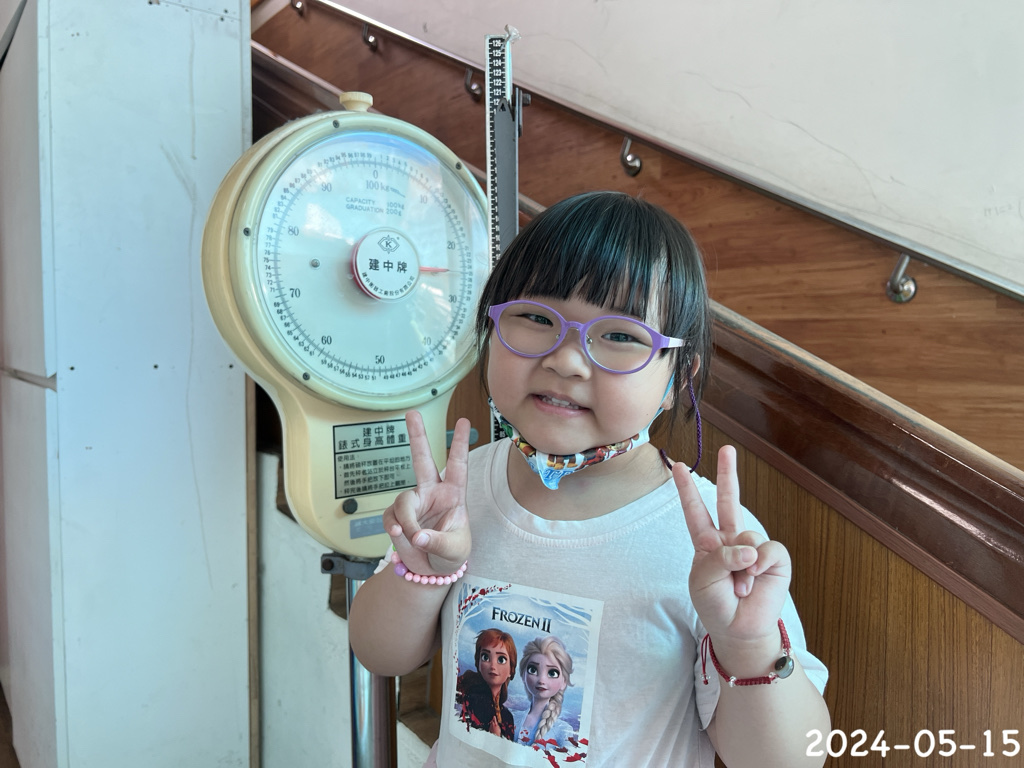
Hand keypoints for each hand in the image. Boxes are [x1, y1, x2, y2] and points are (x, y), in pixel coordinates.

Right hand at [383, 410, 471, 575]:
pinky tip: (398, 537)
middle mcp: (432, 493)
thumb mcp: (454, 550)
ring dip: (406, 521)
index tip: (463, 421)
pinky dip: (393, 527)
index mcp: (453, 495)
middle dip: (417, 436)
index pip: (458, 466)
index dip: (459, 444)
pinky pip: (390, 517)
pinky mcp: (398, 516)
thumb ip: (437, 542)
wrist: (433, 571)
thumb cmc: (452, 555)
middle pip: (422, 459)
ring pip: (402, 501)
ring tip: (413, 539)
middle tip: (412, 413)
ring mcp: (414, 503)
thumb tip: (416, 535)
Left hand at [673, 445, 790, 648]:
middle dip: (728, 474)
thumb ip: (721, 558)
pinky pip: (768, 550)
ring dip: (741, 565)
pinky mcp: (775, 558)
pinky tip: (756, 580)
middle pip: (727, 501)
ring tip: (739, 586)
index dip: (687, 490)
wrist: (738, 630)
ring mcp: (753, 547)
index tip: (680, 466)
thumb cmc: (715, 604)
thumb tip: (750, 549)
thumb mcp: (704, 580)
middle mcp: (730, 540)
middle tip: (727, 449)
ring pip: (748, 535)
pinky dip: (760, 565)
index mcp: (707, 543)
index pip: (695, 511)